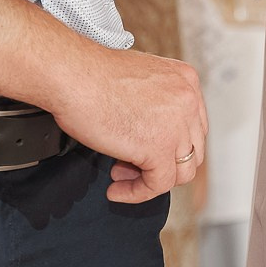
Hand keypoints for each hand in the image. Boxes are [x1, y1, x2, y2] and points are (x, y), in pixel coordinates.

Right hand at [45, 47, 207, 204]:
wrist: (72, 74)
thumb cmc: (91, 74)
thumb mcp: (139, 82)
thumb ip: (155, 104)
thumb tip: (150, 133)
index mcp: (186, 80)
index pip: (193, 126)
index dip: (169, 144)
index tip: (143, 149)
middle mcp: (188, 100)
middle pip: (192, 149)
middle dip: (162, 163)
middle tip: (129, 165)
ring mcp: (178, 124)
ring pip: (181, 171)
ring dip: (150, 179)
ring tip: (120, 176)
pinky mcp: (159, 147)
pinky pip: (158, 184)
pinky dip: (137, 192)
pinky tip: (117, 189)